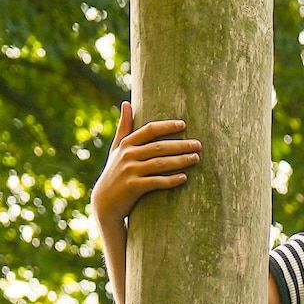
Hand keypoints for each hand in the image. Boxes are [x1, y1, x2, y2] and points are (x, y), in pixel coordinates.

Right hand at [91, 102, 199, 225]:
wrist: (105, 201)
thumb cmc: (115, 172)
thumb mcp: (117, 149)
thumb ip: (124, 127)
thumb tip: (126, 102)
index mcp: (126, 144)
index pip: (149, 130)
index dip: (166, 126)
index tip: (183, 125)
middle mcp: (127, 155)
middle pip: (158, 146)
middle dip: (180, 144)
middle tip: (198, 144)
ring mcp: (130, 171)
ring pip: (160, 163)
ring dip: (180, 160)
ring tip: (196, 158)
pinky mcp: (133, 187)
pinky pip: (156, 182)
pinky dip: (171, 180)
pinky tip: (184, 178)